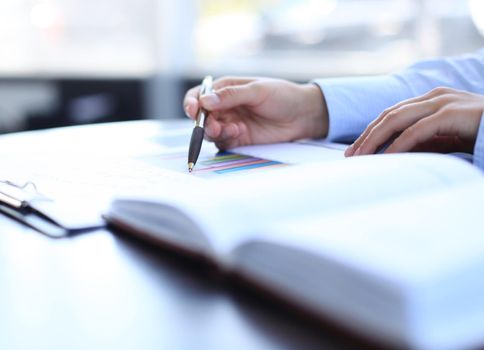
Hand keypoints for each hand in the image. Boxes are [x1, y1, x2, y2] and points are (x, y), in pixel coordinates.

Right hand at [183, 77, 327, 149]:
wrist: (303, 115)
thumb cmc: (282, 96)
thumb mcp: (257, 91)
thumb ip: (231, 95)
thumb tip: (205, 100)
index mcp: (225, 89)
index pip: (199, 96)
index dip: (192, 103)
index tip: (193, 111)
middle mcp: (225, 107)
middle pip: (202, 117)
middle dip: (203, 123)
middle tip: (213, 127)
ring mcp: (231, 123)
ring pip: (211, 131)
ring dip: (215, 132)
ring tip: (232, 129)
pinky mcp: (240, 138)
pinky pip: (224, 142)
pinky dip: (226, 139)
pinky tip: (239, 133)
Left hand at [345, 87, 483, 156]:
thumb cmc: (478, 133)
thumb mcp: (446, 137)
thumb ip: (422, 141)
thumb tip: (394, 155)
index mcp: (429, 99)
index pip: (391, 114)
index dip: (371, 131)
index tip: (356, 149)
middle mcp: (432, 97)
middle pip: (388, 115)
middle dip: (366, 136)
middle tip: (350, 155)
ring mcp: (440, 102)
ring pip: (396, 120)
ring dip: (375, 140)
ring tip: (361, 157)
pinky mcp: (449, 114)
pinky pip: (415, 131)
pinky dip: (397, 146)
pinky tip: (386, 158)